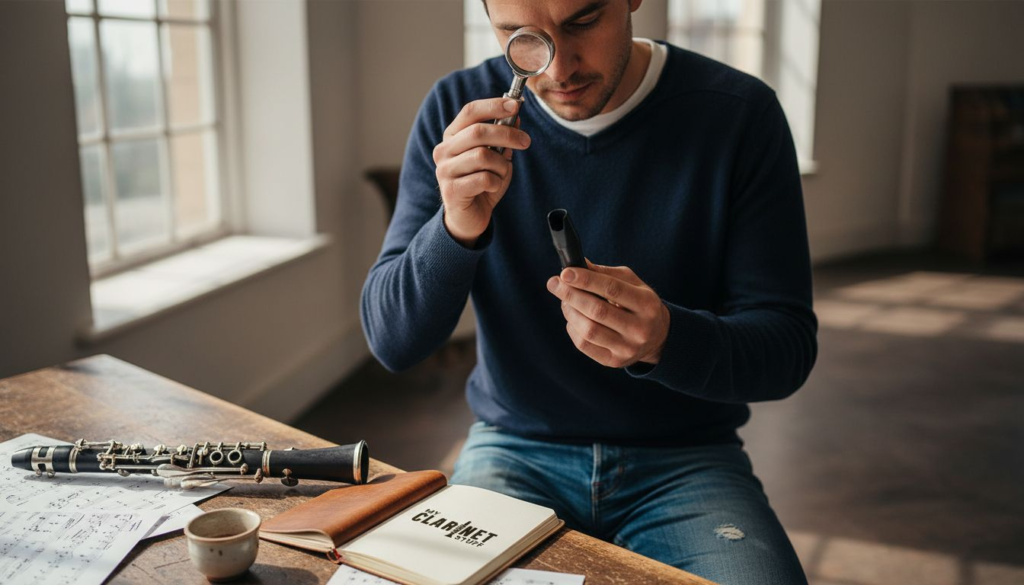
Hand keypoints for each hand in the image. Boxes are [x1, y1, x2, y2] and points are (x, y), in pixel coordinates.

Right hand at [432, 98, 531, 246]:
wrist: (469, 217)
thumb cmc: (482, 183)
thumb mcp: (496, 157)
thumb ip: (502, 138)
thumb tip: (516, 116)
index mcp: (452, 136)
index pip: (470, 112)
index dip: (494, 106)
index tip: (516, 105)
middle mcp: (444, 150)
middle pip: (478, 132)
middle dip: (507, 134)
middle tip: (525, 141)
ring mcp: (445, 171)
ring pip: (483, 156)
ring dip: (501, 165)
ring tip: (502, 173)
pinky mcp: (451, 191)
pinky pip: (483, 179)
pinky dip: (496, 182)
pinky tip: (492, 187)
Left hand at [546, 260, 670, 367]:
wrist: (658, 337)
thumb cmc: (640, 303)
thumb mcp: (632, 283)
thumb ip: (605, 273)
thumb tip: (577, 265)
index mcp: (647, 304)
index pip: (612, 289)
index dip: (586, 280)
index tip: (565, 273)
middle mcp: (639, 328)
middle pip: (597, 311)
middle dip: (571, 295)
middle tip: (554, 284)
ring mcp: (627, 348)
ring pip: (588, 329)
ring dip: (569, 312)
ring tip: (564, 301)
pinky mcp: (614, 361)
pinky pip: (584, 345)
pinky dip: (573, 328)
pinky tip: (573, 319)